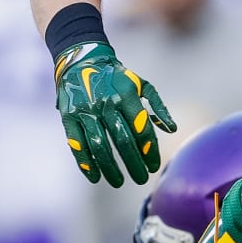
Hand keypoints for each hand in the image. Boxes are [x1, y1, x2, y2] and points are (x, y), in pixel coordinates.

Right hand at [54, 42, 176, 186]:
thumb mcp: (141, 84)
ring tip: (119, 182)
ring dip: (110, 167)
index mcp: (126, 95)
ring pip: (100, 145)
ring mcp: (86, 110)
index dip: (149, 151)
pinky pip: (77, 144)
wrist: (81, 60)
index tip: (155, 167)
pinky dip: (85, 162)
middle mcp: (106, 103)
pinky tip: (95, 176)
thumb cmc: (117, 77)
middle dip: (133, 163)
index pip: (141, 129)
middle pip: (122, 140)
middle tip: (141, 179)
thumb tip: (172, 130)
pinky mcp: (69, 117)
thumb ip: (157, 106)